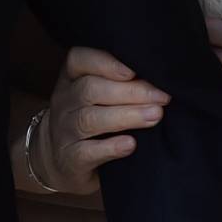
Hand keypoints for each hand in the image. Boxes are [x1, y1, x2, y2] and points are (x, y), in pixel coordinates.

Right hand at [32, 47, 168, 194]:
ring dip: (126, 116)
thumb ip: (118, 84)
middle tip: (161, 97)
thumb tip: (158, 81)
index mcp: (70, 80)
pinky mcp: (70, 159)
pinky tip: (131, 144)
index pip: (79, 60)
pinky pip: (87, 152)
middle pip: (90, 90)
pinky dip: (110, 148)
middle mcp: (64, 102)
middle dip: (130, 92)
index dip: (105, 63)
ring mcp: (64, 131)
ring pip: (90, 119)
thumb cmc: (89, 121)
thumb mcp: (95, 96)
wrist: (60, 161)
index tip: (134, 70)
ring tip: (155, 116)